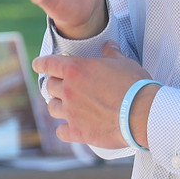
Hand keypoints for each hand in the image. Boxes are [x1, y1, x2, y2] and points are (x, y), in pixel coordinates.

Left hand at [34, 44, 156, 149]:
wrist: (142, 113)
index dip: (41, 64)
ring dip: (57, 105)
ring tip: (65, 106)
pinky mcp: (78, 132)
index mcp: (75, 70)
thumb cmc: (134, 85)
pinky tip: (69, 128)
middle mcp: (68, 90)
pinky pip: (60, 132)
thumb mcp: (123, 63)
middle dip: (54, 85)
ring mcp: (71, 112)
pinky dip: (64, 129)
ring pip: (52, 108)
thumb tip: (109, 46)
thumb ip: (112, 54)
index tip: (37, 65)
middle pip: (49, 86)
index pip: (48, 64)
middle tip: (62, 87)